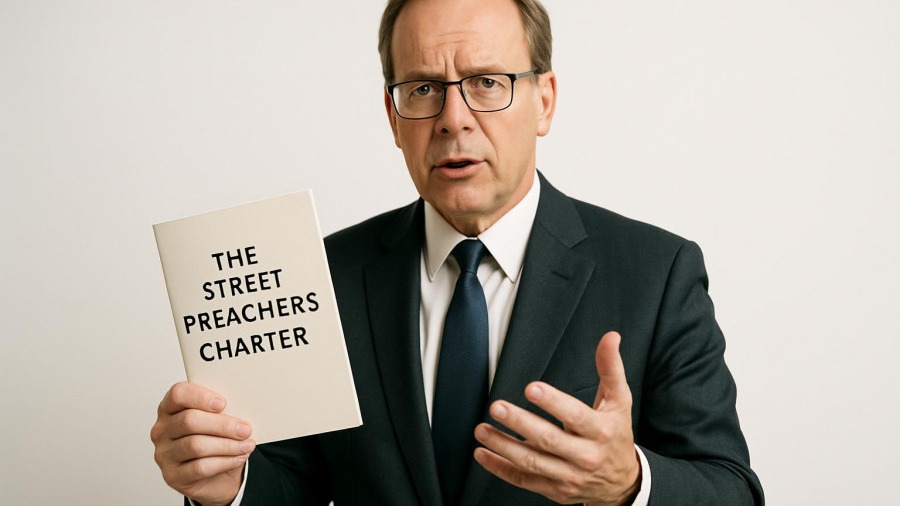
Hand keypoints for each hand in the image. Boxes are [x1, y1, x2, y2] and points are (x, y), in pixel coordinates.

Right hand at [150, 382, 255, 505]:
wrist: (217, 477)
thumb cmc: (216, 440)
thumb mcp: (219, 420)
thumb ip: (223, 410)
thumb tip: (241, 406)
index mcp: (170, 407)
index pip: (177, 394)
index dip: (200, 397)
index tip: (223, 403)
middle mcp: (162, 430)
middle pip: (189, 420)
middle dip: (222, 425)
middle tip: (245, 429)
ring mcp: (164, 454)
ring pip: (196, 445)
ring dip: (227, 445)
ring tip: (247, 445)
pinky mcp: (172, 476)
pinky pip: (200, 467)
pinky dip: (224, 461)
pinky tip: (239, 457)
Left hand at [473, 331, 640, 505]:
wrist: (623, 483)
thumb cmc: (616, 435)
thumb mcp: (619, 401)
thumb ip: (611, 368)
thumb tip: (610, 337)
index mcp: (601, 431)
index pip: (575, 416)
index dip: (553, 403)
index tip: (531, 388)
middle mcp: (585, 456)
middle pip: (548, 440)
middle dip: (520, 423)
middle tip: (497, 407)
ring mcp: (568, 476)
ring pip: (531, 462)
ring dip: (503, 446)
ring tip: (482, 429)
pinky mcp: (555, 490)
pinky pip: (524, 480)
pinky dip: (500, 468)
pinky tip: (483, 454)